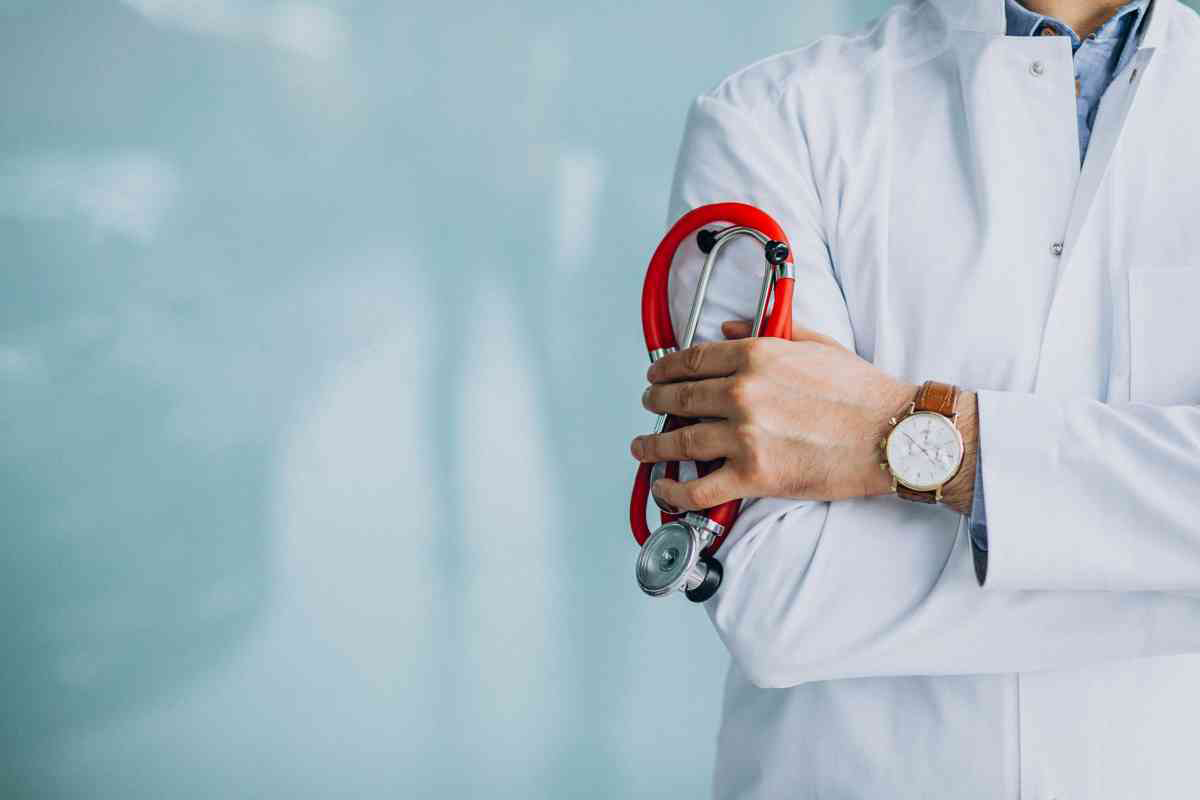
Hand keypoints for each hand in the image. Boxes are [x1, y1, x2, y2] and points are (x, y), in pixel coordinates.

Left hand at [630, 319, 917, 510]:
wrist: (891, 434)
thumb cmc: (861, 392)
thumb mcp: (815, 345)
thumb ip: (768, 332)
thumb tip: (729, 329)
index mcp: (756, 357)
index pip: (693, 360)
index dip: (667, 368)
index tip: (657, 374)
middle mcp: (742, 393)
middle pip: (679, 398)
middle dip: (656, 401)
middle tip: (649, 405)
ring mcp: (744, 437)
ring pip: (679, 442)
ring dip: (653, 445)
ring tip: (643, 447)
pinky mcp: (753, 476)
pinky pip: (699, 488)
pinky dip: (674, 492)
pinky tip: (664, 488)